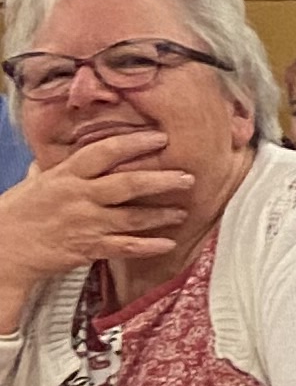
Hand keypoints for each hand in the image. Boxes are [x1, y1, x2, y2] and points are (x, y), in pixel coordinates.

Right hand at [0, 130, 195, 294]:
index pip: (104, 152)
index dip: (133, 143)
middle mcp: (79, 197)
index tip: (160, 137)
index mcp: (67, 175)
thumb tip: (65, 148)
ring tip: (184, 211)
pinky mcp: (88, 248)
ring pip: (132, 217)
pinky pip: (124, 247)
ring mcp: (86, 223)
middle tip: (188, 176)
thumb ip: (57, 166)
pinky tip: (168, 244)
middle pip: (127, 184)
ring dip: (161, 215)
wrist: (4, 248)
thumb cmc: (19, 212)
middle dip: (161, 180)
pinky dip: (148, 246)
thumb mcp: (36, 181)